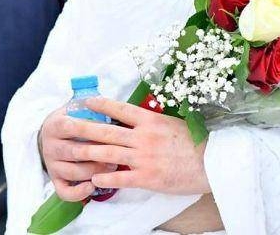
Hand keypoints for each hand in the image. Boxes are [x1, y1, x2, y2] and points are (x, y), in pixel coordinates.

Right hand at [38, 107, 118, 201]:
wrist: (48, 134)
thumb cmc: (70, 120)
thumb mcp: (75, 108)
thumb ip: (90, 108)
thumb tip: (112, 109)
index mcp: (55, 125)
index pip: (74, 128)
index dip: (95, 130)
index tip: (113, 132)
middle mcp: (50, 146)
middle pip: (76, 152)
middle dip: (99, 154)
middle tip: (118, 154)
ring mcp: (51, 165)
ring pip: (73, 172)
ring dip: (95, 171)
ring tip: (112, 167)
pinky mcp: (54, 179)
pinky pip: (64, 192)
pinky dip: (79, 192)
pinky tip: (93, 186)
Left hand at [67, 97, 210, 195]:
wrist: (214, 162)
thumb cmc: (196, 142)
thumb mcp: (173, 124)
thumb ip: (152, 123)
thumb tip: (134, 120)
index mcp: (151, 120)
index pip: (120, 109)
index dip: (100, 104)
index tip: (86, 101)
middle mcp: (144, 136)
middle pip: (107, 130)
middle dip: (83, 127)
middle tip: (65, 124)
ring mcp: (144, 157)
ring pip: (108, 153)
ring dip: (88, 153)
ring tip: (72, 152)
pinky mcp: (148, 177)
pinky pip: (120, 177)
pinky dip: (104, 176)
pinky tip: (94, 177)